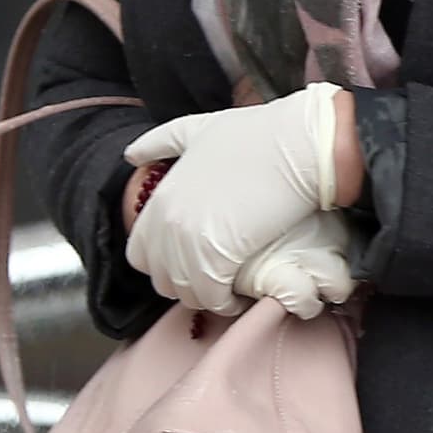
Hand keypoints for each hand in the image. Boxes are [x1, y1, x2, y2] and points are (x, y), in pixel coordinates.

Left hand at [124, 84, 346, 315]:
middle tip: (214, 277)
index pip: (141, 254)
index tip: (192, 260)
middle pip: (162, 278)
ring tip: (229, 290)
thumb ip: (162, 141)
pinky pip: (211, 296)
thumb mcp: (199, 130)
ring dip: (206, 296)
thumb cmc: (259, 134)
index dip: (165, 262)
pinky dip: (225, 301)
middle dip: (185, 282)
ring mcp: (190, 242)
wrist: (299, 145)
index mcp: (160, 199)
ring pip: (186, 292)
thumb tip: (132, 154)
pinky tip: (240, 296)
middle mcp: (168, 224)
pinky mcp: (220, 257)